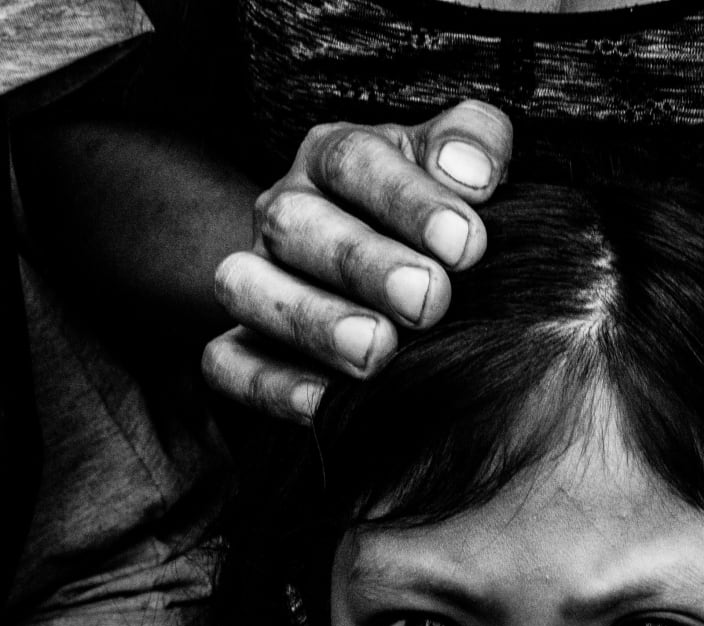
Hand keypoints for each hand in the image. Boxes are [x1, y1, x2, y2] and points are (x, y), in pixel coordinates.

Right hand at [202, 100, 513, 421]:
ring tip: (375, 350)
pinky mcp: (244, 343)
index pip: (352, 160)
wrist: (414, 278)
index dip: (407, 200)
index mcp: (333, 157)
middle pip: (296, 223)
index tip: (465, 243)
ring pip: (247, 288)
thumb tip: (472, 174)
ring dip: (310, 321)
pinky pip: (228, 363)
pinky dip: (267, 385)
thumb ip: (474, 143)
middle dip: (362, 264)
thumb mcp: (464, 164)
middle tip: (428, 299)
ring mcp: (257, 278)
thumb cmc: (441, 218)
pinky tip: (324, 404)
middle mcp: (284, 211)